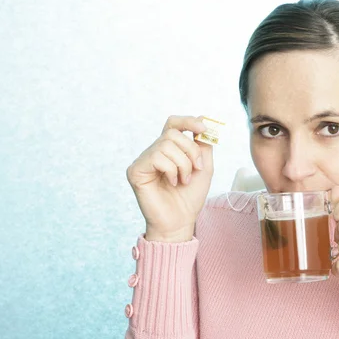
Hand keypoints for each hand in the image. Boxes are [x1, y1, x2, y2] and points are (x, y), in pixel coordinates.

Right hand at [126, 115, 213, 241]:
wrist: (181, 221)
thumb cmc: (190, 196)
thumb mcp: (203, 166)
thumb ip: (203, 144)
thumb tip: (202, 117)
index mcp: (169, 149)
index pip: (174, 124)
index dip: (188, 121)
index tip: (204, 128)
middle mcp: (154, 152)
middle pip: (172, 133)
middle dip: (191, 151)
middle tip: (196, 169)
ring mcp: (143, 161)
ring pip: (166, 145)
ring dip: (183, 164)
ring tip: (184, 180)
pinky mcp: (135, 171)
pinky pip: (156, 157)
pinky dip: (171, 170)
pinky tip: (172, 183)